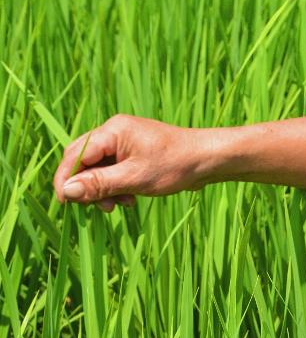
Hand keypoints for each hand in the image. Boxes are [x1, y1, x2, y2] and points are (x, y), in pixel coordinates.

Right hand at [53, 114, 206, 211]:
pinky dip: (116, 187)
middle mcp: (116, 132)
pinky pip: (114, 171)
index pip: (75, 154)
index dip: (67, 179)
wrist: (208, 160)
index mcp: (113, 131)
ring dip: (104, 189)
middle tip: (100, 206)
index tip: (66, 202)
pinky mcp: (134, 154)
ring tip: (120, 204)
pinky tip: (130, 199)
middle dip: (87, 186)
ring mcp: (125, 142)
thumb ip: (99, 184)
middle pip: (84, 161)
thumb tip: (67, 191)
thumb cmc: (175, 165)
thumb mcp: (134, 178)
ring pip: (98, 169)